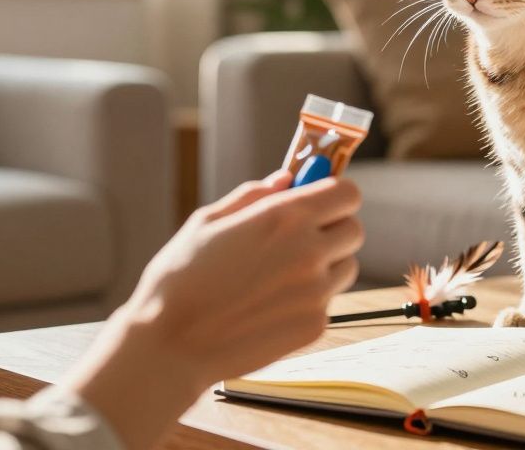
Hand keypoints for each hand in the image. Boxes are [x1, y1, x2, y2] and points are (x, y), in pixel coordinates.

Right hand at [62, 171, 363, 447]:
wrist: (171, 346)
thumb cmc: (180, 280)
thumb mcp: (207, 222)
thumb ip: (253, 195)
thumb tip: (285, 179)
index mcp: (285, 217)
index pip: (347, 193)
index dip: (335, 195)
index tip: (319, 201)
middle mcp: (309, 251)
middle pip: (354, 229)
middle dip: (333, 229)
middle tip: (301, 239)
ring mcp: (317, 291)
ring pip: (346, 267)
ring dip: (326, 266)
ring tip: (281, 276)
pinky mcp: (316, 325)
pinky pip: (328, 302)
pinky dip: (309, 301)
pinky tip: (272, 306)